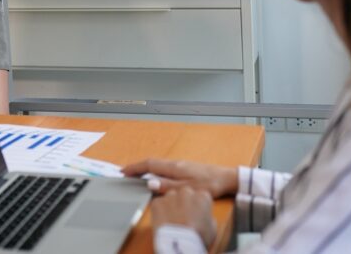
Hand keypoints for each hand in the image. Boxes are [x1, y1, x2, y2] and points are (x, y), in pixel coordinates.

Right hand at [121, 158, 237, 197]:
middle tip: (126, 174)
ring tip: (137, 176)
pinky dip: (155, 170)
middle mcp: (175, 163)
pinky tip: (156, 176)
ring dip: (146, 168)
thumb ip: (167, 186)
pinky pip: (165, 167)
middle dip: (138, 167)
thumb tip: (149, 183)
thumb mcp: (187, 189)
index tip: (123, 172)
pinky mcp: (186, 167)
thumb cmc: (208, 184)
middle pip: (152, 162)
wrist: (227, 178)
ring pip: (158, 164)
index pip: (149, 164)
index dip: (135, 168)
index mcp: (173, 167)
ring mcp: (181, 164)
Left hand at [151, 186, 216, 248]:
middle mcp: (186, 192)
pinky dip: (160, 212)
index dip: (197, 206)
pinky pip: (158, 204)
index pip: (200, 196)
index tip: (195, 215)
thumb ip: (208, 217)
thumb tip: (204, 216)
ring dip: (171, 206)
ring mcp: (170, 196)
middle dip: (183, 203)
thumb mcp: (212, 228)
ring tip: (172, 221)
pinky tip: (164, 223)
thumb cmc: (197, 238)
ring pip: (170, 198)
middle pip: (184, 194)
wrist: (179, 244)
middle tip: (183, 218)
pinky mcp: (157, 202)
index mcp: (202, 196)